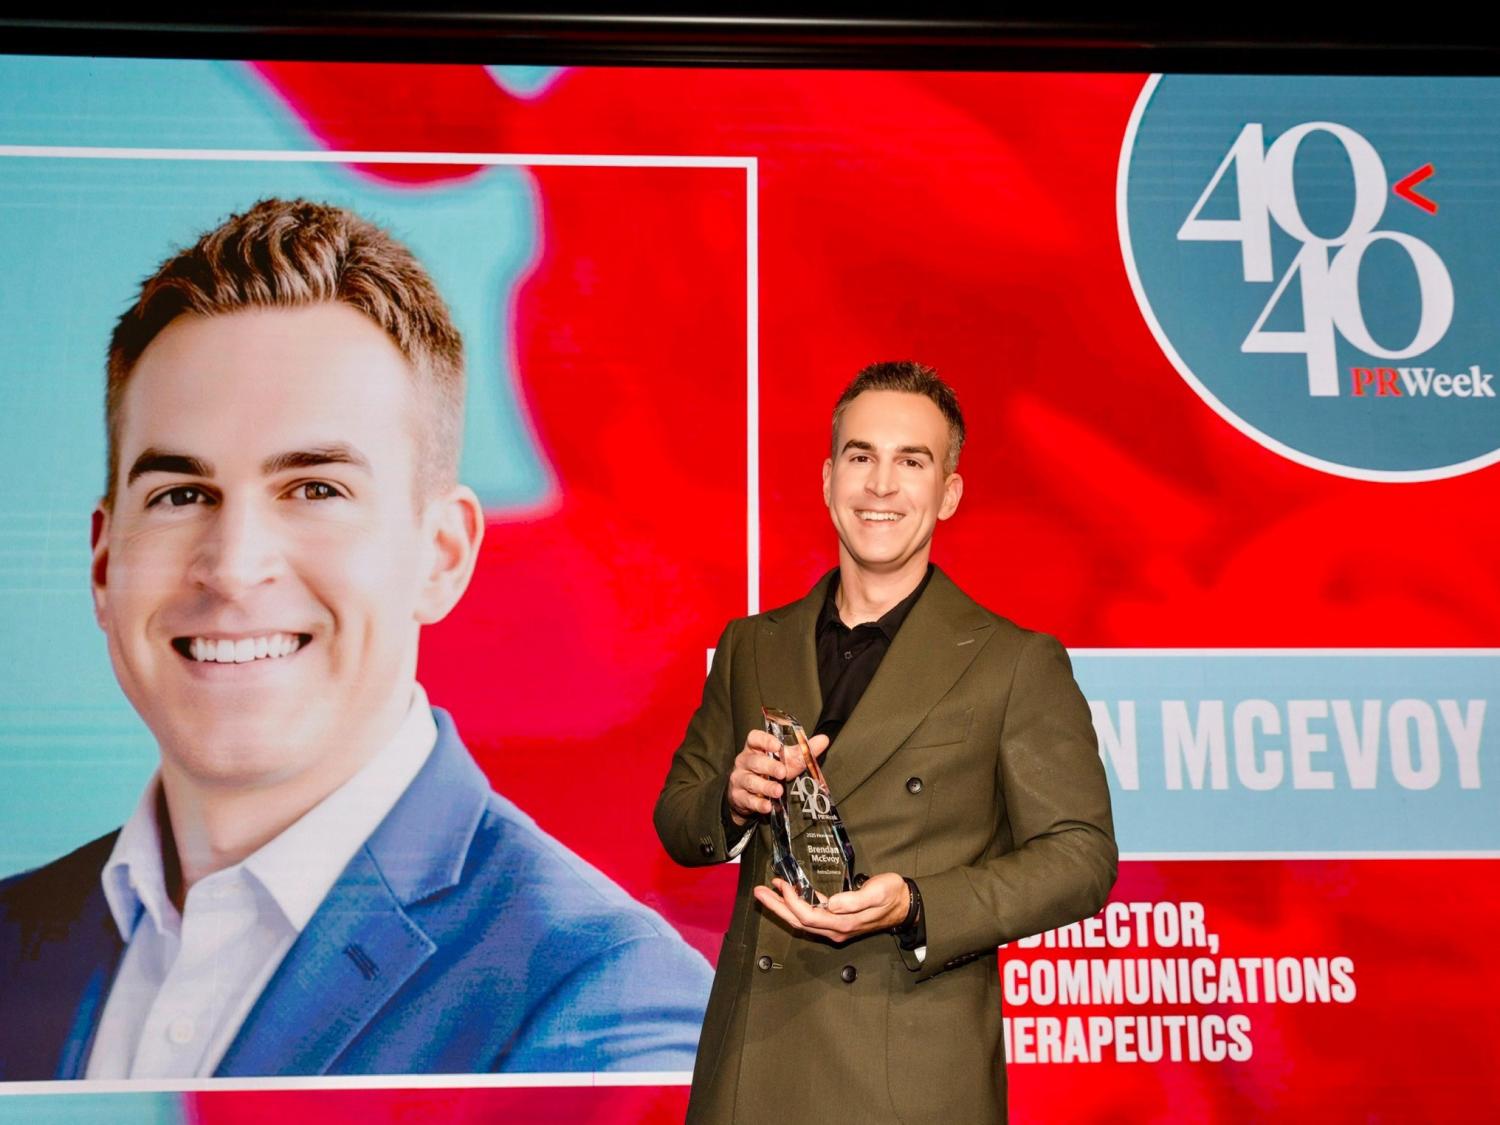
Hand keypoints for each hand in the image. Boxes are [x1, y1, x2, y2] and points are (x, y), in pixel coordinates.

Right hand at [725, 730, 828, 825]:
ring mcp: (739, 779)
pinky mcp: (738, 796)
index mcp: (755, 748)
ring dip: (765, 786)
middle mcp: (744, 761)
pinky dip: (758, 803)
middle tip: (783, 772)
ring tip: (778, 791)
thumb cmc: (768, 772)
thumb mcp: (785, 761)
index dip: (764, 740)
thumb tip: (824, 739)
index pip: (754, 738)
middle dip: (769, 766)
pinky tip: (768, 806)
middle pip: (754, 761)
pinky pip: (748, 799)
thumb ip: (802, 751)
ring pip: (750, 781)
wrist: (748, 795)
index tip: (776, 745)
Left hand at [753, 872, 909, 942]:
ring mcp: (835, 927)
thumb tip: (830, 904)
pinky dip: (797, 905)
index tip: (781, 885)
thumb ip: (853, 900)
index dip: (792, 902)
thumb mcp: (876, 894)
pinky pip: (811, 915)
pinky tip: (790, 894)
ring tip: (768, 892)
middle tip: (759, 891)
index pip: (808, 915)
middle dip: (777, 907)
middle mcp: (835, 929)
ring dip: (783, 907)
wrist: (905, 904)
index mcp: (842, 924)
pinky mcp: (837, 920)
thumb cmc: (891, 895)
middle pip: (798, 921)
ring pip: (802, 920)